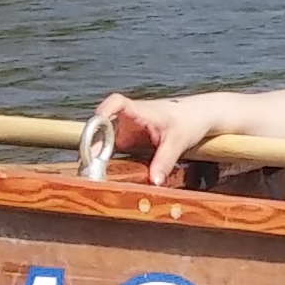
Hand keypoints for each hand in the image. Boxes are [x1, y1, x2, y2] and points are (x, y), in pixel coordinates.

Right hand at [90, 91, 228, 187]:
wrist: (198, 116)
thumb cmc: (189, 121)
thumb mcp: (178, 142)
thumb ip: (165, 161)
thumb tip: (154, 181)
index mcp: (140, 111)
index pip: (117, 103)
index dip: (104, 111)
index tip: (96, 123)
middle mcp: (128, 118)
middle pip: (101, 125)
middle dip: (91, 141)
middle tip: (87, 162)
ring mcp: (126, 129)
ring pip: (103, 138)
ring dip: (95, 152)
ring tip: (88, 170)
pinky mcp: (127, 140)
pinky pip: (111, 148)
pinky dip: (104, 159)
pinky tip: (99, 173)